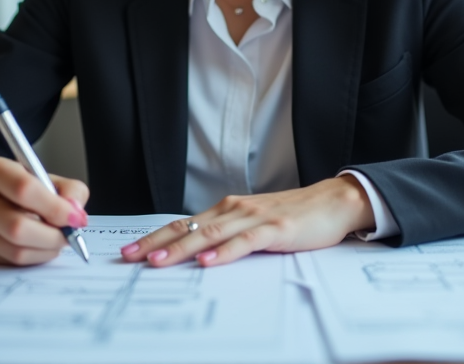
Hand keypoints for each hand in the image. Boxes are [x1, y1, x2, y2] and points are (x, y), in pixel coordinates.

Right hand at [0, 157, 89, 265]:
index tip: (75, 218)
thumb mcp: (48, 178)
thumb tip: (75, 214)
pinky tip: (39, 246)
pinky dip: (34, 258)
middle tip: (69, 235)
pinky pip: (10, 263)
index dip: (55, 207)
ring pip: (15, 251)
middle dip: (52, 236)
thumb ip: (70, 191)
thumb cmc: (22, 189)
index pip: (24, 189)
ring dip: (46, 250)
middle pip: (17, 227)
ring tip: (56, 241)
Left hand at [121, 175, 373, 267]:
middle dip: (157, 244)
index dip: (155, 237)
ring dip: (182, 248)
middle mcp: (235, 210)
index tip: (130, 250)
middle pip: (188, 227)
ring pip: (210, 234)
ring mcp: (254, 218)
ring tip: (159, 262)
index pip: (183, 223)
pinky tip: (207, 262)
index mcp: (227, 210)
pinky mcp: (274, 229)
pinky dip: (223, 253)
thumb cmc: (293, 216)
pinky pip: (244, 242)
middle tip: (130, 257)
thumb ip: (228, 235)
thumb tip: (196, 252)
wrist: (332, 202)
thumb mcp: (254, 224)